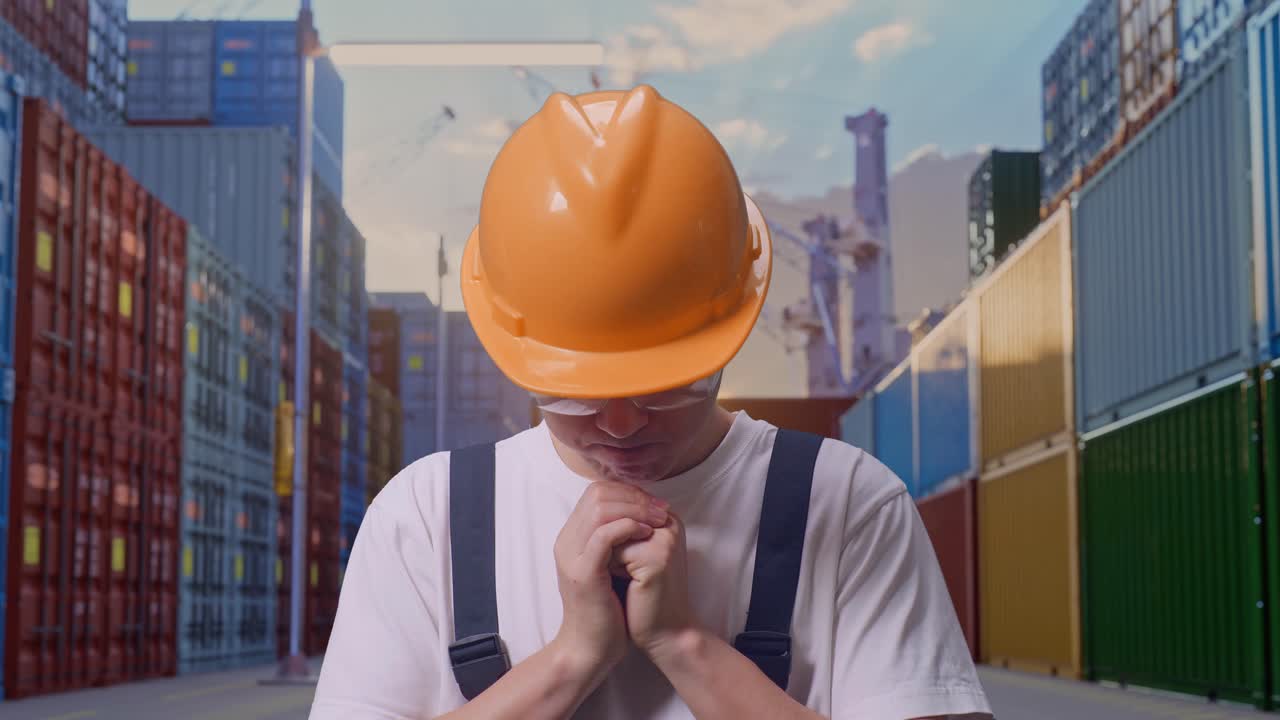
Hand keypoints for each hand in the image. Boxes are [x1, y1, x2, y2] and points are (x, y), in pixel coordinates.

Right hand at [551, 480, 670, 675]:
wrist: (591, 648)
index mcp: (572, 538)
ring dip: (635, 508)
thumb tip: (644, 513)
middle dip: (633, 496)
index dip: (628, 492)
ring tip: (657, 520)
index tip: (655, 504)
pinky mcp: (583, 572)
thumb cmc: (608, 609)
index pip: (596, 493)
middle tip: (659, 509)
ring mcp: (572, 556)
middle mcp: (566, 542)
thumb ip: (618, 540)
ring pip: (599, 508)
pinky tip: (648, 533)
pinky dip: (629, 527)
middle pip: (596, 493)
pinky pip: (604, 535)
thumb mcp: (611, 567)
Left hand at [613, 509, 697, 657]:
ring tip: (617, 575)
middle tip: (608, 565)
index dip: (601, 520)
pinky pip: (616, 550)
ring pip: (612, 530)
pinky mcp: (657, 558)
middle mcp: (669, 523)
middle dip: (601, 536)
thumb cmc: (645, 597)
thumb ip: (621, 529)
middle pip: (614, 510)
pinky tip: (625, 587)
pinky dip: (610, 568)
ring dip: (605, 553)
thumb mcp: (632, 555)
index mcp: (665, 519)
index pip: (621, 497)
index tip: (603, 549)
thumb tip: (589, 508)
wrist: (665, 635)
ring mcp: (665, 539)